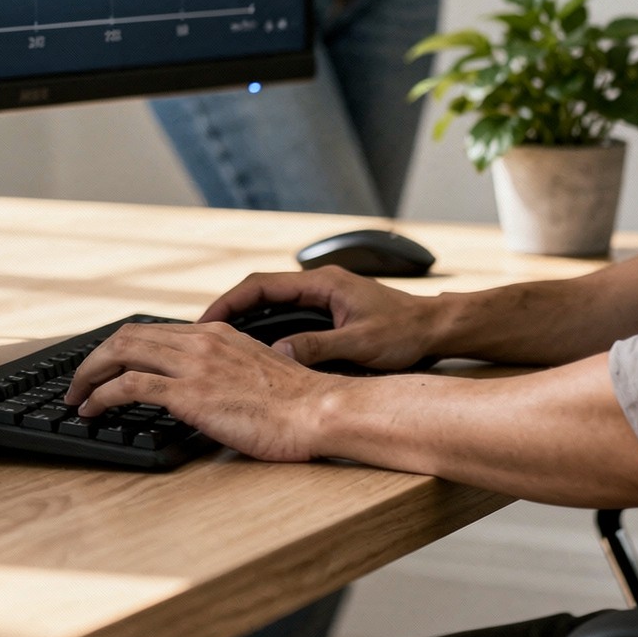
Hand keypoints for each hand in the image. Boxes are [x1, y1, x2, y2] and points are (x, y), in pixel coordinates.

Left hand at [62, 320, 338, 460]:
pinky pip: (129, 386)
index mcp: (216, 333)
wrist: (320, 411)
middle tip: (78, 381)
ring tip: (75, 396)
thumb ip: (226, 368)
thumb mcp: (256, 371)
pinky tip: (91, 409)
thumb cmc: (298, 403)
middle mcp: (200, 340)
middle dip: (94, 358)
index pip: (152, 330)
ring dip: (89, 374)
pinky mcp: (190, 392)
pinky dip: (101, 395)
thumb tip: (206, 385)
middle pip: (128, 335)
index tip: (105, 367)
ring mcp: (194, 364)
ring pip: (121, 353)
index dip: (120, 347)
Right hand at [201, 268, 442, 370]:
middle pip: (259, 292)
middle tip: (200, 335)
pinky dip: (264, 328)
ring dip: (245, 320)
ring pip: (271, 304)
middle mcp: (318, 284)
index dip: (228, 301)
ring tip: (218, 344)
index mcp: (322, 283)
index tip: (205, 320)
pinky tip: (253, 350)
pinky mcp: (328, 312)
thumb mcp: (361, 343)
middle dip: (228, 311)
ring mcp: (323, 297)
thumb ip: (319, 347)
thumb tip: (278, 354)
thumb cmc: (406, 331)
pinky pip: (285, 315)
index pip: (260, 285)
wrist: (436, 328)